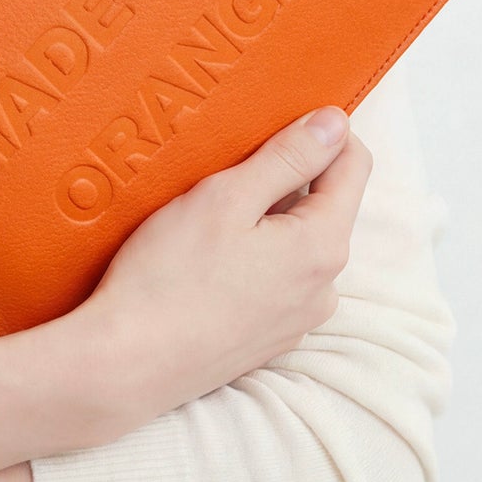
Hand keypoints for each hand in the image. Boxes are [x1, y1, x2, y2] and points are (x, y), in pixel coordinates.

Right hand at [74, 108, 371, 422]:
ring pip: (298, 244)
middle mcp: (324, 288)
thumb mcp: (226, 197)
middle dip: (287, 177)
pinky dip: (254, 256)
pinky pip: (278, 279)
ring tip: (208, 216)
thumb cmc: (169, 276)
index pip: (354, 166)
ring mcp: (298, 319)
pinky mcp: (269, 339)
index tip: (280, 117)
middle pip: (325, 205)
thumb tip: (336, 122)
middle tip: (226, 168)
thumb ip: (288, 157)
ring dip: (268, 219)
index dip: (323, 131)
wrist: (127, 364)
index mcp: (323, 246)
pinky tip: (206, 259)